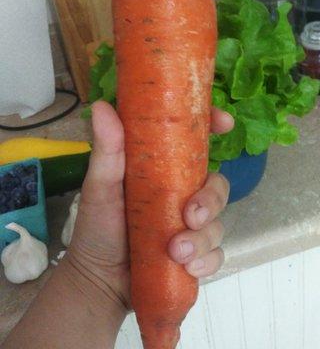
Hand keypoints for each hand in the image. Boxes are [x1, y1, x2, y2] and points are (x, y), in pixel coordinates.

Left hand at [67, 102, 232, 313]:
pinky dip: (207, 261)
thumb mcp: (100, 185)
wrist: (99, 278)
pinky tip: (188, 268)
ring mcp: (190, 225)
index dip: (213, 126)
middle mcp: (182, 193)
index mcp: (164, 169)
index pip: (196, 141)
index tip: (224, 123)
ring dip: (203, 239)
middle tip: (190, 216)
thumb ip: (106, 150)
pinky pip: (216, 254)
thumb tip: (101, 105)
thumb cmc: (98, 225)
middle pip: (217, 185)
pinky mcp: (195, 253)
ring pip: (218, 223)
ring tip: (177, 252)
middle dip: (210, 200)